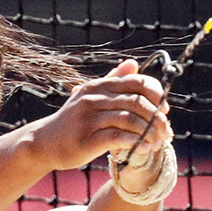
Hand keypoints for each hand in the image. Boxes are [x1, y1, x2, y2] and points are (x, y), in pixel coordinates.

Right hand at [34, 59, 171, 172]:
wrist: (44, 142)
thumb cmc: (73, 121)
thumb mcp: (90, 96)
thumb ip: (113, 81)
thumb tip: (133, 63)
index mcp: (99, 86)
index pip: (137, 81)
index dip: (157, 94)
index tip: (165, 109)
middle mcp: (94, 98)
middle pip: (137, 102)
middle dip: (158, 118)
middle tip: (167, 131)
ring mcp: (89, 118)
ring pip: (130, 120)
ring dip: (150, 132)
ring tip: (159, 143)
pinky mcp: (86, 139)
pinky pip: (118, 138)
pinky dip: (136, 142)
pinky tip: (146, 148)